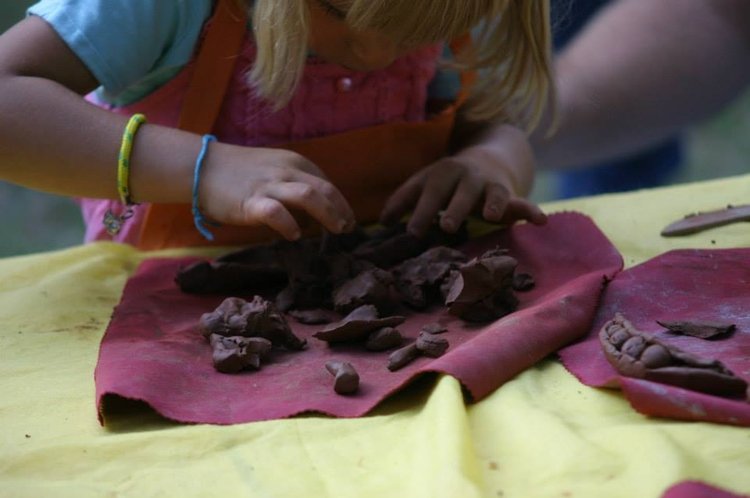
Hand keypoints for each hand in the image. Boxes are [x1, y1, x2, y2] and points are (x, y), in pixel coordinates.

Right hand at [199, 142, 355, 239]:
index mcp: (294, 163)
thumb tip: (314, 213)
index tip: (347, 218)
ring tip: (335, 230)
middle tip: (348, 227)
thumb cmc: (238, 172)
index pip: (326, 183)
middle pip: (325, 189)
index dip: (340, 202)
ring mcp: (269, 186)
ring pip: (309, 196)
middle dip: (341, 210)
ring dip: (328, 214)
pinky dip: (290, 224)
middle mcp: (286, 171)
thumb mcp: (273, 169)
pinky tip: (294, 235)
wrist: (201, 166)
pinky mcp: (251, 202)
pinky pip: (276, 213)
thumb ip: (294, 184)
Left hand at [381, 127, 546, 235]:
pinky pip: (523, 202)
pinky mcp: (510, 195)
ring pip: (493, 193)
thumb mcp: (425, 183)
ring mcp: (490, 184)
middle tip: (449, 225)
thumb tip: (382, 223)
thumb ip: (404, 201)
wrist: (488, 158)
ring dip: (493, 204)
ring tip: (492, 216)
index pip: (428, 190)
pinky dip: (532, 211)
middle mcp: (467, 176)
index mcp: (441, 173)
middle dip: (455, 207)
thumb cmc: (448, 180)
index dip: (419, 209)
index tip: (410, 231)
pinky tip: (541, 221)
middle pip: (460, 191)